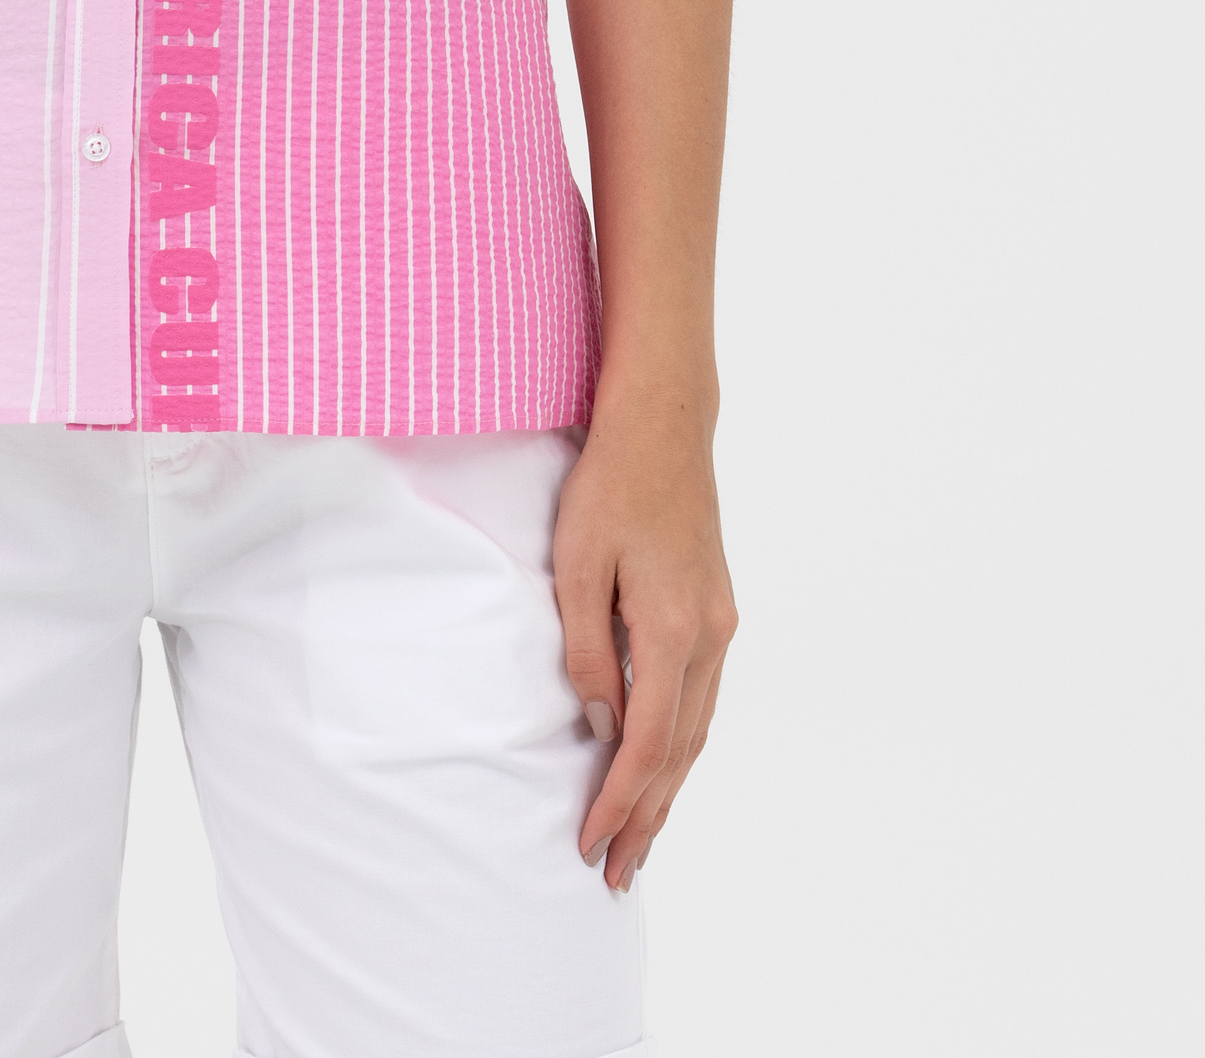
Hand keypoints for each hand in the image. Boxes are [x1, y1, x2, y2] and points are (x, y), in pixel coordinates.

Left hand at [552, 385, 736, 889]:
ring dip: (667, 788)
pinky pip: (701, 700)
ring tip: (639, 839)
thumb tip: (597, 726)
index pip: (646, 743)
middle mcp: (709, 637)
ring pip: (697, 730)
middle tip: (616, 873)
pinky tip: (662, 766)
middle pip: (680, 752)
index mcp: (672, 630)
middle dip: (647, 817)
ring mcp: (720, 626)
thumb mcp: (577, 564)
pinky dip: (680, 745)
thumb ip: (585, 650)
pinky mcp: (715, 612)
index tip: (590, 845)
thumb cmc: (611, 486)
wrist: (664, 426)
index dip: (618, 801)